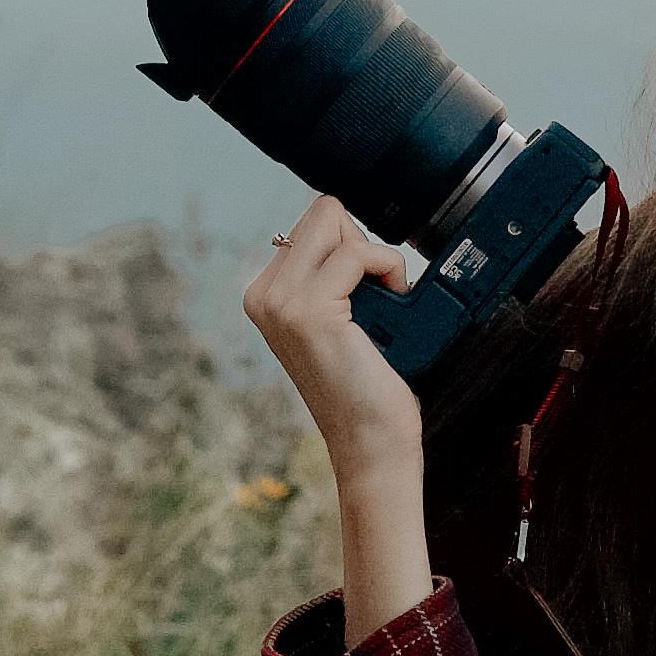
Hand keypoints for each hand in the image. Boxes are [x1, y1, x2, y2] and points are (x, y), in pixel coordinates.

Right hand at [240, 192, 427, 483]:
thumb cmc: (367, 386)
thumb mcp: (341, 317)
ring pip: (336, 222)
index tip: (365, 292)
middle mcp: (265, 295)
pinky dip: (388, 270)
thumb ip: (332, 274)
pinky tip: (390, 307)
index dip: (353, 248)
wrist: (371, 442)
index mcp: (267, 294)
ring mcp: (281, 302)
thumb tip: (348, 224)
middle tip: (373, 301)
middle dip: (361, 245)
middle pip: (324, 213)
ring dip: (376, 259)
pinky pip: (358, 252)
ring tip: (379, 310)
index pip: (315, 223)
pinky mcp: (307, 310)